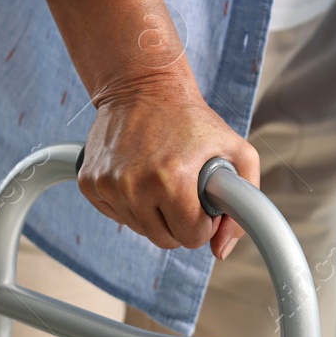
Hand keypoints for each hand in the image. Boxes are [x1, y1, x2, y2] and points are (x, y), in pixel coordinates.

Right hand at [38, 0, 258, 258]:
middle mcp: (134, 185)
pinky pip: (117, 216)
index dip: (204, 222)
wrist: (142, 86)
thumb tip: (220, 250)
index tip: (203, 201)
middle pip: (165, 240)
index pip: (192, 237)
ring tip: (162, 177)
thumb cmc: (192, 119)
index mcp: (172, 179)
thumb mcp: (236, 152)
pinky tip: (140, 176)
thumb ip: (245, 205)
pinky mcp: (89, 183)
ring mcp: (107, 185)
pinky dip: (131, 204)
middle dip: (180, 222)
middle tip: (185, 190)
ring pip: (140, 230)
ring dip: (155, 213)